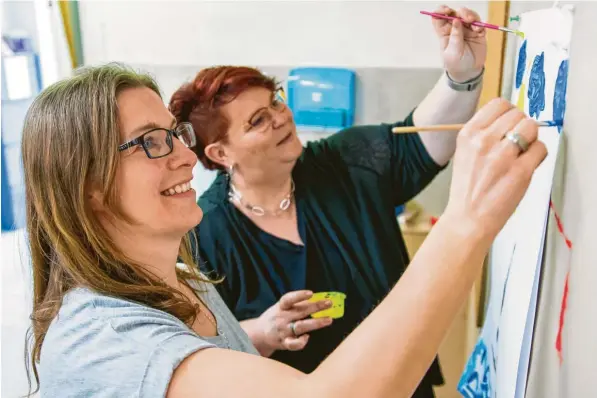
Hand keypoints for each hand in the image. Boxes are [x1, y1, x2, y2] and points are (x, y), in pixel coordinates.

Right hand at [256, 290, 332, 352]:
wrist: (258, 334)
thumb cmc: (275, 318)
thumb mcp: (281, 307)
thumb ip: (296, 304)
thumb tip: (317, 299)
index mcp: (281, 307)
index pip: (289, 299)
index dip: (299, 296)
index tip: (311, 293)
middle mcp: (282, 318)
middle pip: (300, 311)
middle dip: (316, 307)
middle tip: (329, 303)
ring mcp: (283, 330)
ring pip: (301, 326)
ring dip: (316, 323)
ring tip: (329, 320)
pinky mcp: (284, 343)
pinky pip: (293, 344)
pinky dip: (301, 342)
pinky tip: (307, 337)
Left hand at [431, 5, 486, 81]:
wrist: (469, 72)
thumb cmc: (456, 64)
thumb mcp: (453, 53)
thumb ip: (455, 37)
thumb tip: (456, 21)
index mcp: (444, 33)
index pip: (438, 17)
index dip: (441, 11)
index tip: (446, 11)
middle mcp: (454, 28)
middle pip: (455, 13)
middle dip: (460, 12)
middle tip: (465, 18)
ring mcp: (466, 29)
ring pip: (467, 14)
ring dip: (470, 15)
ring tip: (472, 23)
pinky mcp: (477, 31)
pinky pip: (478, 22)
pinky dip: (479, 23)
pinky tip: (478, 31)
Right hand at [445, 98, 547, 240]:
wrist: (468, 218)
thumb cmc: (468, 189)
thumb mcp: (465, 153)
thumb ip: (484, 134)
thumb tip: (511, 119)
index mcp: (468, 134)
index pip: (498, 104)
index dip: (509, 112)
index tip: (510, 123)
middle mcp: (484, 141)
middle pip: (517, 114)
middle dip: (521, 126)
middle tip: (516, 142)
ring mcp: (503, 156)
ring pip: (531, 127)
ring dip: (531, 139)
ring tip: (521, 153)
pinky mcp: (520, 171)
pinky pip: (540, 148)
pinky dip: (537, 155)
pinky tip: (526, 165)